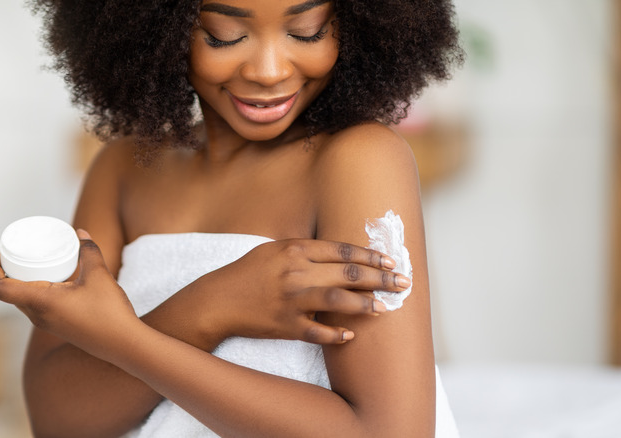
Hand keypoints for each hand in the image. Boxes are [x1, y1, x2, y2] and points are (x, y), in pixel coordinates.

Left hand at [0, 230, 135, 357]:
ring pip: (22, 300)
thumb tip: (80, 233)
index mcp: (40, 302)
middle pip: (8, 293)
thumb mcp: (99, 275)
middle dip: (4, 270)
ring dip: (19, 281)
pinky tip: (50, 279)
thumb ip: (88, 251)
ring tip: (30, 261)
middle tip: (12, 250)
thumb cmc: (109, 312)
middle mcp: (38, 316)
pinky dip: (34, 289)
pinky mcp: (58, 326)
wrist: (124, 344)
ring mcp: (47, 323)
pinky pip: (36, 305)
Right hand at [196, 239, 409, 344]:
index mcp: (295, 249)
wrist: (217, 301)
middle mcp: (296, 272)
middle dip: (381, 278)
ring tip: (385, 308)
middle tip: (403, 282)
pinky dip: (337, 335)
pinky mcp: (286, 325)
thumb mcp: (273, 250)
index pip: (343, 250)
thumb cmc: (246, 273)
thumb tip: (337, 252)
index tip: (389, 260)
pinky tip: (351, 335)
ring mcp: (292, 300)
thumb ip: (304, 249)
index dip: (370, 255)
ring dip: (366, 305)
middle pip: (349, 273)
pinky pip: (318, 332)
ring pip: (339, 301)